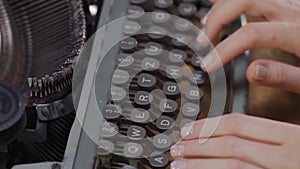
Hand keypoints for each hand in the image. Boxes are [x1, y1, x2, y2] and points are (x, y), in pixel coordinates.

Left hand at [170, 113, 299, 168]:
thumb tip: (231, 129)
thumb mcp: (299, 137)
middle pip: (230, 146)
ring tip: (179, 165)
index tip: (188, 130)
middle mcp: (287, 156)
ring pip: (232, 167)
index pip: (239, 124)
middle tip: (176, 148)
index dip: (208, 126)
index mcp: (292, 136)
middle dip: (198, 147)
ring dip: (200, 165)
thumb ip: (270, 133)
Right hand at [197, 0, 299, 93]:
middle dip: (217, 20)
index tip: (209, 65)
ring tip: (208, 24)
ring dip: (222, 6)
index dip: (225, 49)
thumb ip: (284, 75)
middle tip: (204, 41)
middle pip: (244, 1)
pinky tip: (220, 3)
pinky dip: (233, 0)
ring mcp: (290, 3)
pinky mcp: (289, 2)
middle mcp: (292, 11)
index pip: (252, 34)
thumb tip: (252, 71)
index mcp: (298, 32)